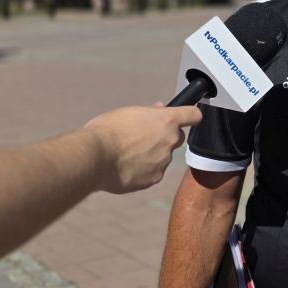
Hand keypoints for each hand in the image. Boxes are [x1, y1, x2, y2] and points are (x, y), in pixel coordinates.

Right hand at [84, 103, 202, 193]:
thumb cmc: (107, 131)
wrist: (94, 157)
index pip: (194, 115)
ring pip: (163, 157)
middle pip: (177, 138)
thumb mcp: (127, 113)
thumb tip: (159, 109)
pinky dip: (143, 171)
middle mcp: (170, 140)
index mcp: (167, 120)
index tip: (189, 117)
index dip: (191, 115)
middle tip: (144, 138)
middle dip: (165, 137)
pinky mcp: (154, 179)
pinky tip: (126, 168)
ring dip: (152, 155)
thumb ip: (148, 113)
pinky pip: (153, 173)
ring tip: (127, 155)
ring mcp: (163, 161)